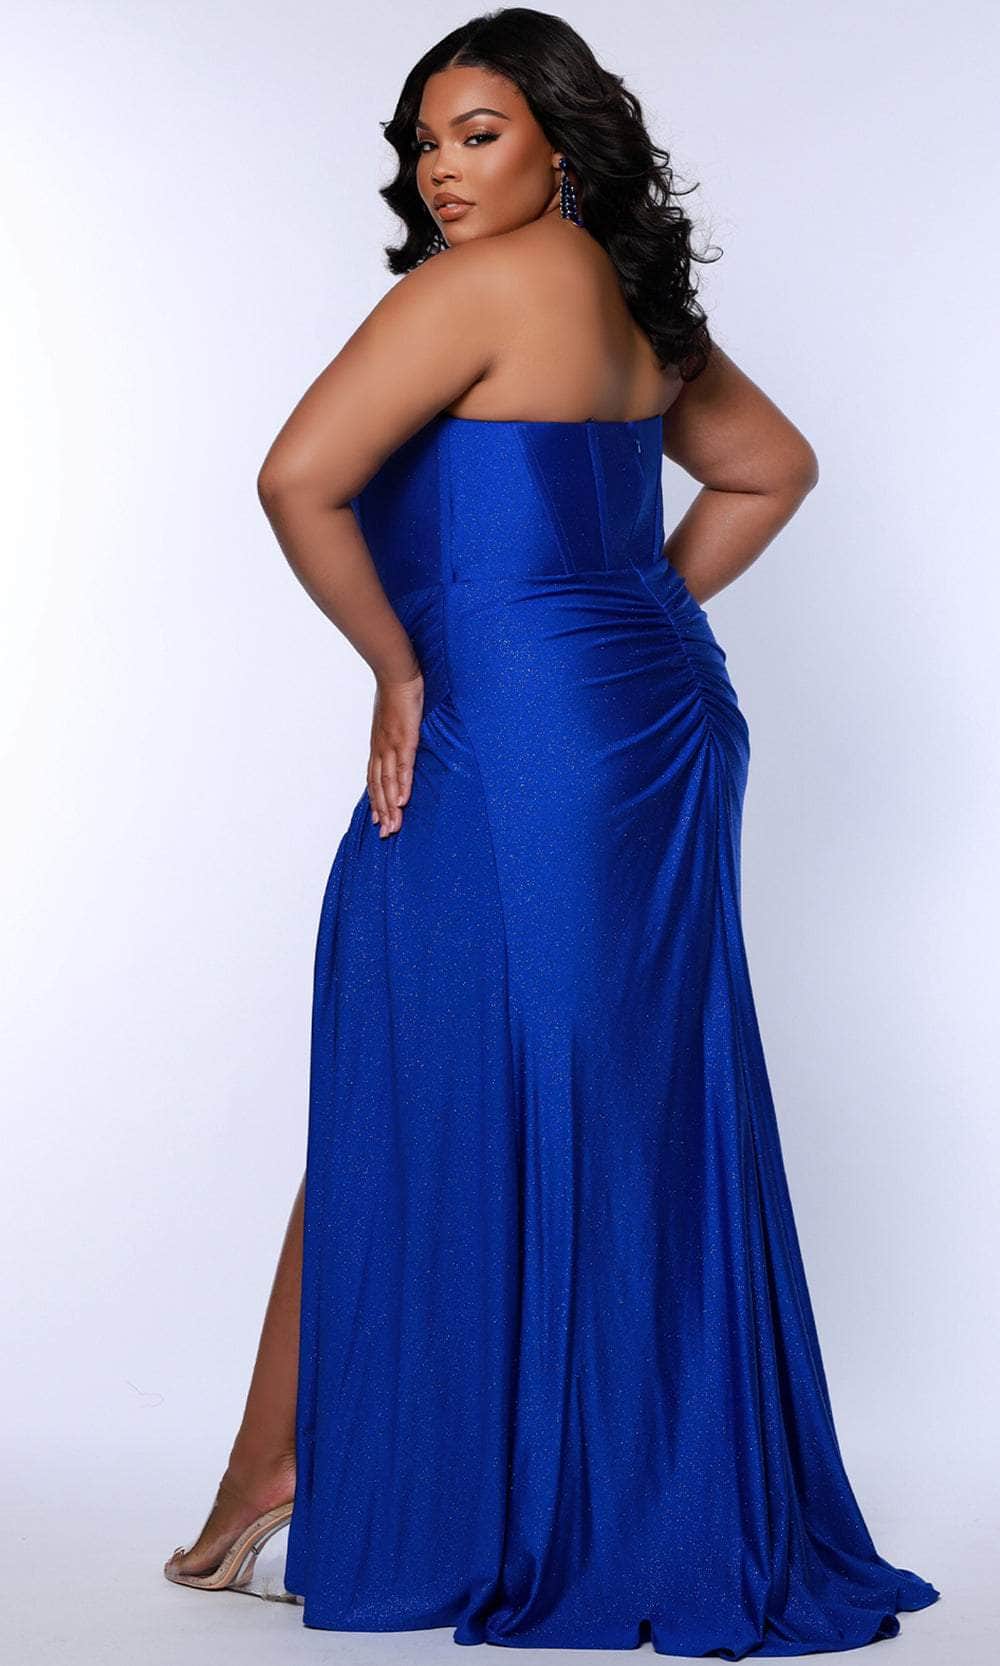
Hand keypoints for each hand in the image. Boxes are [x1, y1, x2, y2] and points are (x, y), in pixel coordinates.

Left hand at [367, 669, 423, 837]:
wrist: (397, 675)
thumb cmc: (396, 694)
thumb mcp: (393, 719)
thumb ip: (395, 734)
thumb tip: (399, 742)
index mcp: (379, 746)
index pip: (374, 779)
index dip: (376, 801)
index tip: (377, 820)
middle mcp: (381, 749)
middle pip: (379, 786)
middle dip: (382, 812)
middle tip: (385, 834)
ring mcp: (392, 745)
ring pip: (388, 782)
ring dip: (390, 806)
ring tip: (393, 826)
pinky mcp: (405, 739)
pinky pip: (403, 766)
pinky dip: (402, 785)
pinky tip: (403, 801)